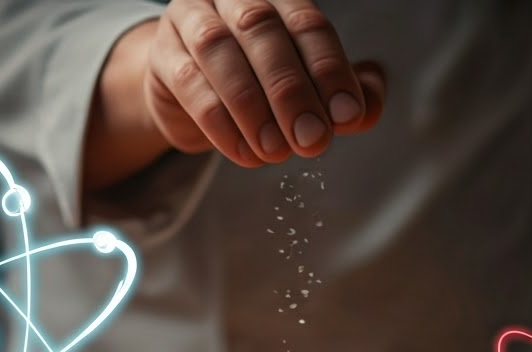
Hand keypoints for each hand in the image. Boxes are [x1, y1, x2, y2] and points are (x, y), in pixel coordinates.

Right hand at [144, 0, 384, 165]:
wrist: (187, 92)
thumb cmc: (255, 84)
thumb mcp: (304, 88)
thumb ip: (341, 94)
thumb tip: (367, 109)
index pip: (308, 24)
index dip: (330, 70)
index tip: (348, 117)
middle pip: (263, 32)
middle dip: (292, 91)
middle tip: (313, 140)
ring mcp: (191, 20)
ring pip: (219, 53)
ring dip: (252, 107)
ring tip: (276, 151)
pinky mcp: (164, 56)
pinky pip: (190, 85)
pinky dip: (219, 123)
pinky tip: (244, 152)